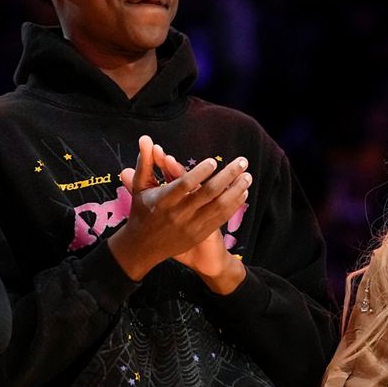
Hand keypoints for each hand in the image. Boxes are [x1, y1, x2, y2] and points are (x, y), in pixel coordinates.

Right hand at [151, 144, 246, 293]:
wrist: (142, 247)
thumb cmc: (141, 211)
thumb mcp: (140, 187)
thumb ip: (145, 162)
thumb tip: (146, 138)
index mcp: (163, 200)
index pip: (185, 185)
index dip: (200, 173)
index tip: (213, 161)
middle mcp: (178, 214)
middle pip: (207, 193)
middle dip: (227, 176)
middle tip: (242, 162)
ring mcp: (190, 226)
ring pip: (218, 207)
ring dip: (236, 190)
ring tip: (247, 176)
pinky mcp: (199, 234)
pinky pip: (220, 219)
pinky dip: (233, 205)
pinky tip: (242, 193)